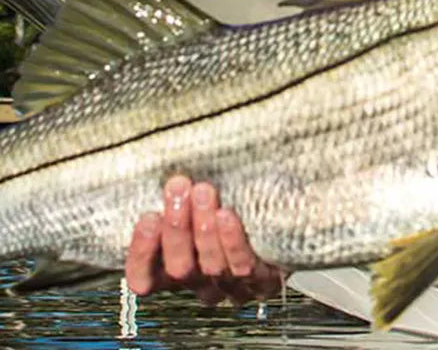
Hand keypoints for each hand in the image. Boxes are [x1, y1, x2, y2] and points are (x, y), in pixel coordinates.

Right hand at [125, 175, 285, 305]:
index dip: (142, 253)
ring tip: (204, 192)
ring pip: (210, 266)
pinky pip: (243, 265)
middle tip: (178, 188)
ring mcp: (230, 284)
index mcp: (174, 271)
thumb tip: (163, 162)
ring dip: (203, 228)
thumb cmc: (230, 204)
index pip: (144, 277)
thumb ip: (180, 197)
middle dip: (176, 226)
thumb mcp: (197, 202)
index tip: (148, 217)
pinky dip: (232, 241)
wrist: (285, 225)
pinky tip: (227, 216)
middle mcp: (199, 283)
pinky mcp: (261, 281)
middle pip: (179, 268)